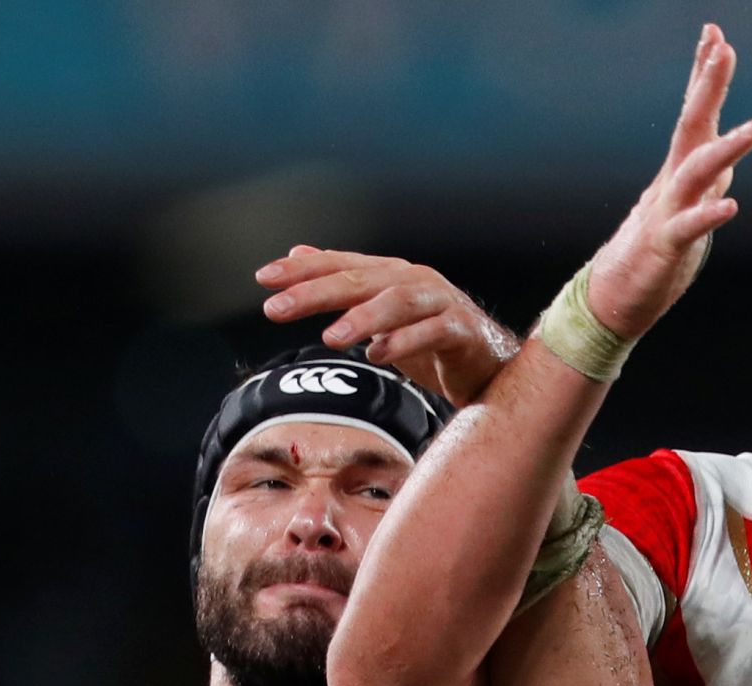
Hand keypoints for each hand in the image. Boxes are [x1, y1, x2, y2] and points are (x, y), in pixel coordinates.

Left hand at [256, 246, 518, 406]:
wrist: (488, 366)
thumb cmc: (433, 340)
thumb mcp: (380, 313)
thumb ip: (343, 285)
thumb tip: (298, 252)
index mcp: (391, 275)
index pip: (339, 264)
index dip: (301, 270)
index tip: (263, 279)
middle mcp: (415, 281)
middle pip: (361, 280)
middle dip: (316, 292)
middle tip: (277, 309)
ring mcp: (442, 303)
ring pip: (399, 302)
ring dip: (363, 317)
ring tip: (331, 337)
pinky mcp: (464, 331)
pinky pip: (434, 332)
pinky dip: (406, 342)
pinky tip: (379, 354)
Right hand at [583, 24, 751, 340]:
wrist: (615, 294)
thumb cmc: (656, 247)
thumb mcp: (688, 204)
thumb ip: (707, 175)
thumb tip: (730, 152)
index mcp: (680, 171)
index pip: (694, 114)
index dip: (705, 76)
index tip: (715, 35)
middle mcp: (673, 183)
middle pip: (692, 127)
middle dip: (708, 87)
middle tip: (723, 50)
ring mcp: (667, 212)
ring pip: (696, 173)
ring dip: (726, 148)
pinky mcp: (665, 247)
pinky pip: (688, 229)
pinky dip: (708, 215)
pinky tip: (730, 205)